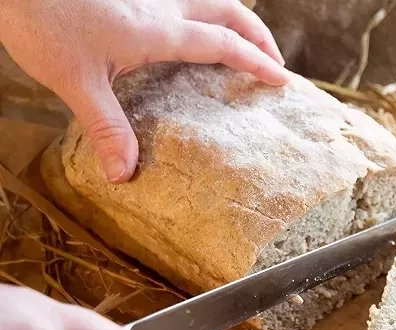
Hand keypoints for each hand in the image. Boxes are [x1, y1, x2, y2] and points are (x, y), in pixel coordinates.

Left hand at [0, 0, 288, 183]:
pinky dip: (208, 13)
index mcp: (159, 31)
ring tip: (246, 43)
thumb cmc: (41, 20)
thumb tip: (123, 175)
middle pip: (230, 11)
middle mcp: (163, 5)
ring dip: (237, 19)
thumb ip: (107, 128)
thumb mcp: (75, 81)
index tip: (281, 80)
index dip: (257, 62)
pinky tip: (196, 29)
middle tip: (274, 62)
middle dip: (259, 35)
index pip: (224, 44)